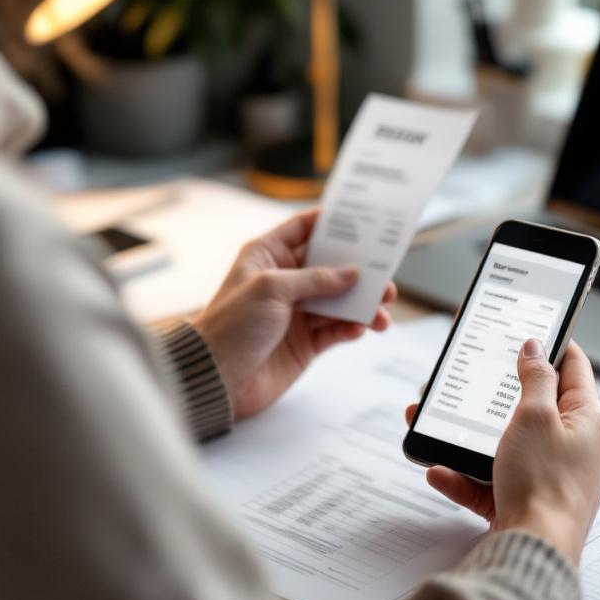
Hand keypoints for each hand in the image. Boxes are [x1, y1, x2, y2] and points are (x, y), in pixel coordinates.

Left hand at [194, 209, 395, 418]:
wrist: (216, 378)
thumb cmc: (230, 327)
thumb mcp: (271, 289)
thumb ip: (315, 278)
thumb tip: (350, 272)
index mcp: (267, 256)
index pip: (303, 228)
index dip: (331, 222)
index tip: (363, 220)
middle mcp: (284, 281)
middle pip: (331, 266)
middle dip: (359, 270)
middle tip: (384, 275)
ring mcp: (296, 312)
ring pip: (340, 301)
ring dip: (362, 304)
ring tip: (381, 312)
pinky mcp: (304, 342)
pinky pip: (336, 330)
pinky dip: (352, 328)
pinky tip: (360, 329)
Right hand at [404, 339, 599, 565]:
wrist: (534, 551)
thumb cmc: (543, 484)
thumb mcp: (536, 417)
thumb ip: (535, 379)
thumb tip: (537, 349)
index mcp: (590, 421)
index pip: (576, 369)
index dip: (553, 347)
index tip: (529, 334)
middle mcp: (578, 448)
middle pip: (536, 410)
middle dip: (497, 398)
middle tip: (474, 382)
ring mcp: (553, 478)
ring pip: (508, 447)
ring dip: (472, 438)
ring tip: (440, 426)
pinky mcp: (529, 503)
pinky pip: (494, 482)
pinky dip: (467, 476)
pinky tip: (440, 470)